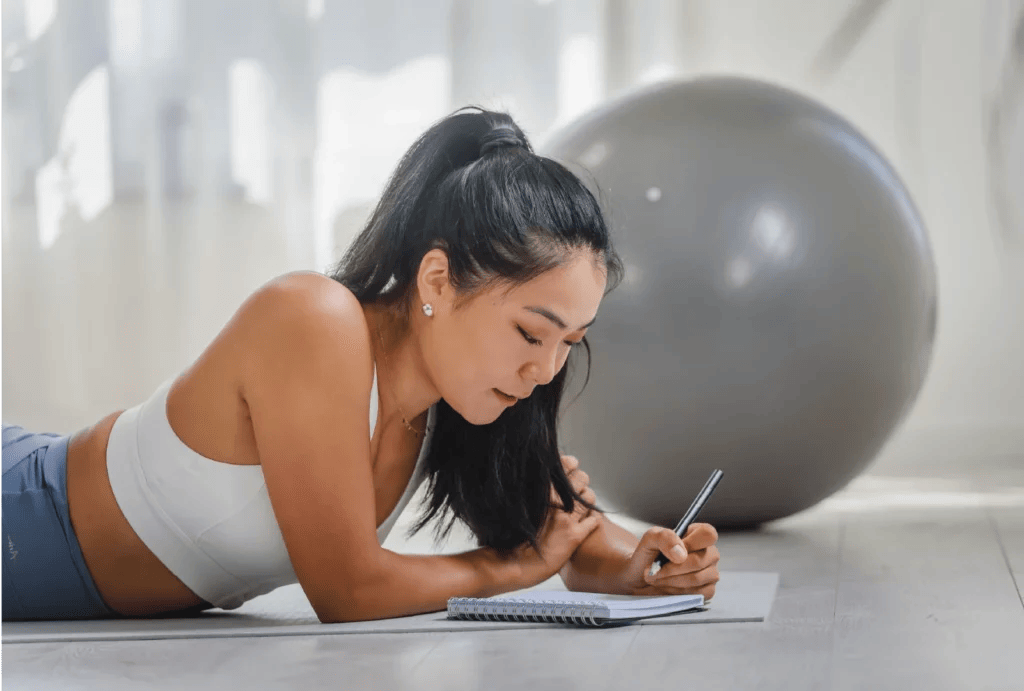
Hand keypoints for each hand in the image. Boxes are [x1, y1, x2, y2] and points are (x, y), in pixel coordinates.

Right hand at [511, 455, 601, 587]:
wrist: (511, 564)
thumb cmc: (509, 536)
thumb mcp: (518, 503)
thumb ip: (532, 490)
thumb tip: (541, 481)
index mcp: (541, 489)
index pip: (565, 463)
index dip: (570, 464)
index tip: (571, 465)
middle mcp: (556, 500)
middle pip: (581, 478)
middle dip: (581, 482)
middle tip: (577, 488)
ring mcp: (566, 517)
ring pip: (590, 496)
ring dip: (587, 500)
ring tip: (581, 506)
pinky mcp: (575, 535)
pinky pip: (594, 521)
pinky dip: (591, 520)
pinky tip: (585, 524)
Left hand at [617, 523, 719, 600]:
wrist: (640, 577)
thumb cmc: (648, 555)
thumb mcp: (650, 539)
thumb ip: (665, 538)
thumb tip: (681, 554)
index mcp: (698, 535)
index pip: (708, 534)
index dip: (691, 544)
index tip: (672, 552)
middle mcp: (708, 553)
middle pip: (699, 561)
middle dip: (672, 568)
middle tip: (654, 570)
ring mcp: (710, 573)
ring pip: (697, 578)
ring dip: (671, 580)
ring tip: (657, 578)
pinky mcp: (707, 591)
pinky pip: (698, 593)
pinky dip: (677, 592)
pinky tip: (667, 587)